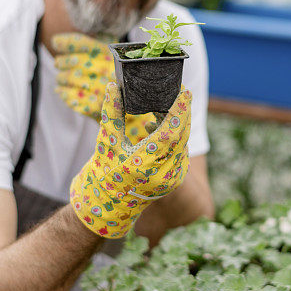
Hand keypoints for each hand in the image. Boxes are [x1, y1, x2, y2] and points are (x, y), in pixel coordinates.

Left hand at [53, 33, 114, 120]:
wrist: (134, 113)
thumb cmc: (121, 81)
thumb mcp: (113, 59)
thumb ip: (91, 48)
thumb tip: (56, 40)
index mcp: (112, 57)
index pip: (83, 44)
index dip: (66, 42)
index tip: (56, 42)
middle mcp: (107, 71)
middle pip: (75, 61)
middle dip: (62, 62)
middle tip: (58, 63)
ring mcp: (100, 89)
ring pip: (69, 78)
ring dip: (61, 78)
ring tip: (60, 78)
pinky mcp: (94, 107)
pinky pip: (71, 96)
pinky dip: (63, 93)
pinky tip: (61, 91)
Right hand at [69, 82, 190, 237]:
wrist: (109, 204)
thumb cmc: (104, 170)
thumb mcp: (107, 141)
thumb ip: (112, 113)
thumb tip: (112, 86)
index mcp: (143, 163)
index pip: (169, 132)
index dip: (179, 110)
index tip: (185, 91)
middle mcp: (161, 174)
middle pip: (181, 135)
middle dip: (182, 112)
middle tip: (180, 93)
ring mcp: (171, 179)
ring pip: (183, 143)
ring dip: (178, 124)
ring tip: (165, 108)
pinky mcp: (175, 180)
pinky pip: (181, 152)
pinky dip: (175, 138)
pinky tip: (160, 127)